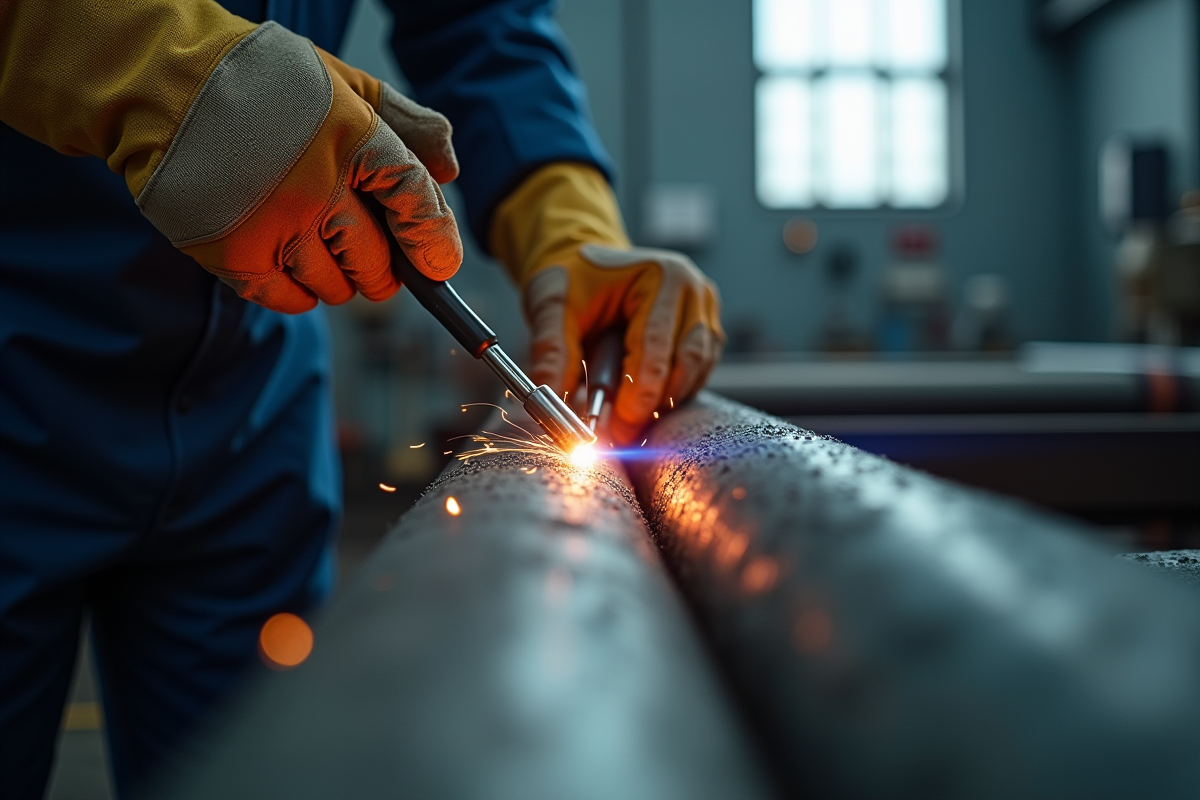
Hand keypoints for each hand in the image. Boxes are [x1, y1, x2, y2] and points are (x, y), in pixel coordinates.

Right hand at [136, 22, 461, 311]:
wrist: (160, 82)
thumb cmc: (262, 82)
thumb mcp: (342, 82)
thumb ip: (405, 123)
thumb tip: (450, 171)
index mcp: (352, 136)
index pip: (414, 202)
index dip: (433, 238)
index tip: (439, 263)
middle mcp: (315, 186)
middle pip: (376, 261)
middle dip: (384, 269)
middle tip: (375, 262)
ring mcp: (272, 224)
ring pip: (335, 287)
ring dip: (339, 278)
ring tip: (318, 244)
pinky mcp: (232, 253)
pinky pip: (288, 299)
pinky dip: (298, 293)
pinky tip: (290, 261)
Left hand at [524, 244, 723, 444]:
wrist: (584, 266)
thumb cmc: (571, 280)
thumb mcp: (551, 307)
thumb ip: (551, 350)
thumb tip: (549, 398)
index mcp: (661, 276)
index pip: (656, 344)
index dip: (639, 391)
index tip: (619, 426)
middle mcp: (692, 291)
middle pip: (686, 362)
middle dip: (653, 404)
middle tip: (620, 433)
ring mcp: (704, 313)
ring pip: (695, 374)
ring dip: (662, 402)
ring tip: (623, 417)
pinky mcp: (704, 333)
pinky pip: (696, 376)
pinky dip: (669, 395)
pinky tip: (640, 399)